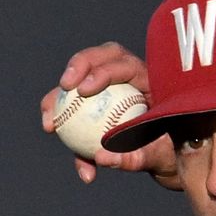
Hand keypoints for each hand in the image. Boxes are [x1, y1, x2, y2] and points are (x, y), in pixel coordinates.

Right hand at [41, 43, 177, 186]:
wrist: (164, 156)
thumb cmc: (165, 155)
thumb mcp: (156, 159)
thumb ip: (133, 158)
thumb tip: (101, 158)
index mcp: (149, 80)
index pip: (125, 65)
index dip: (103, 72)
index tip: (85, 90)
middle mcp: (129, 76)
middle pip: (101, 56)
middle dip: (80, 64)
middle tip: (65, 86)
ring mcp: (110, 85)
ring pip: (81, 78)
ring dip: (61, 92)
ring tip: (51, 114)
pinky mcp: (95, 98)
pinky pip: (74, 102)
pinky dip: (61, 113)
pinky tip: (50, 128)